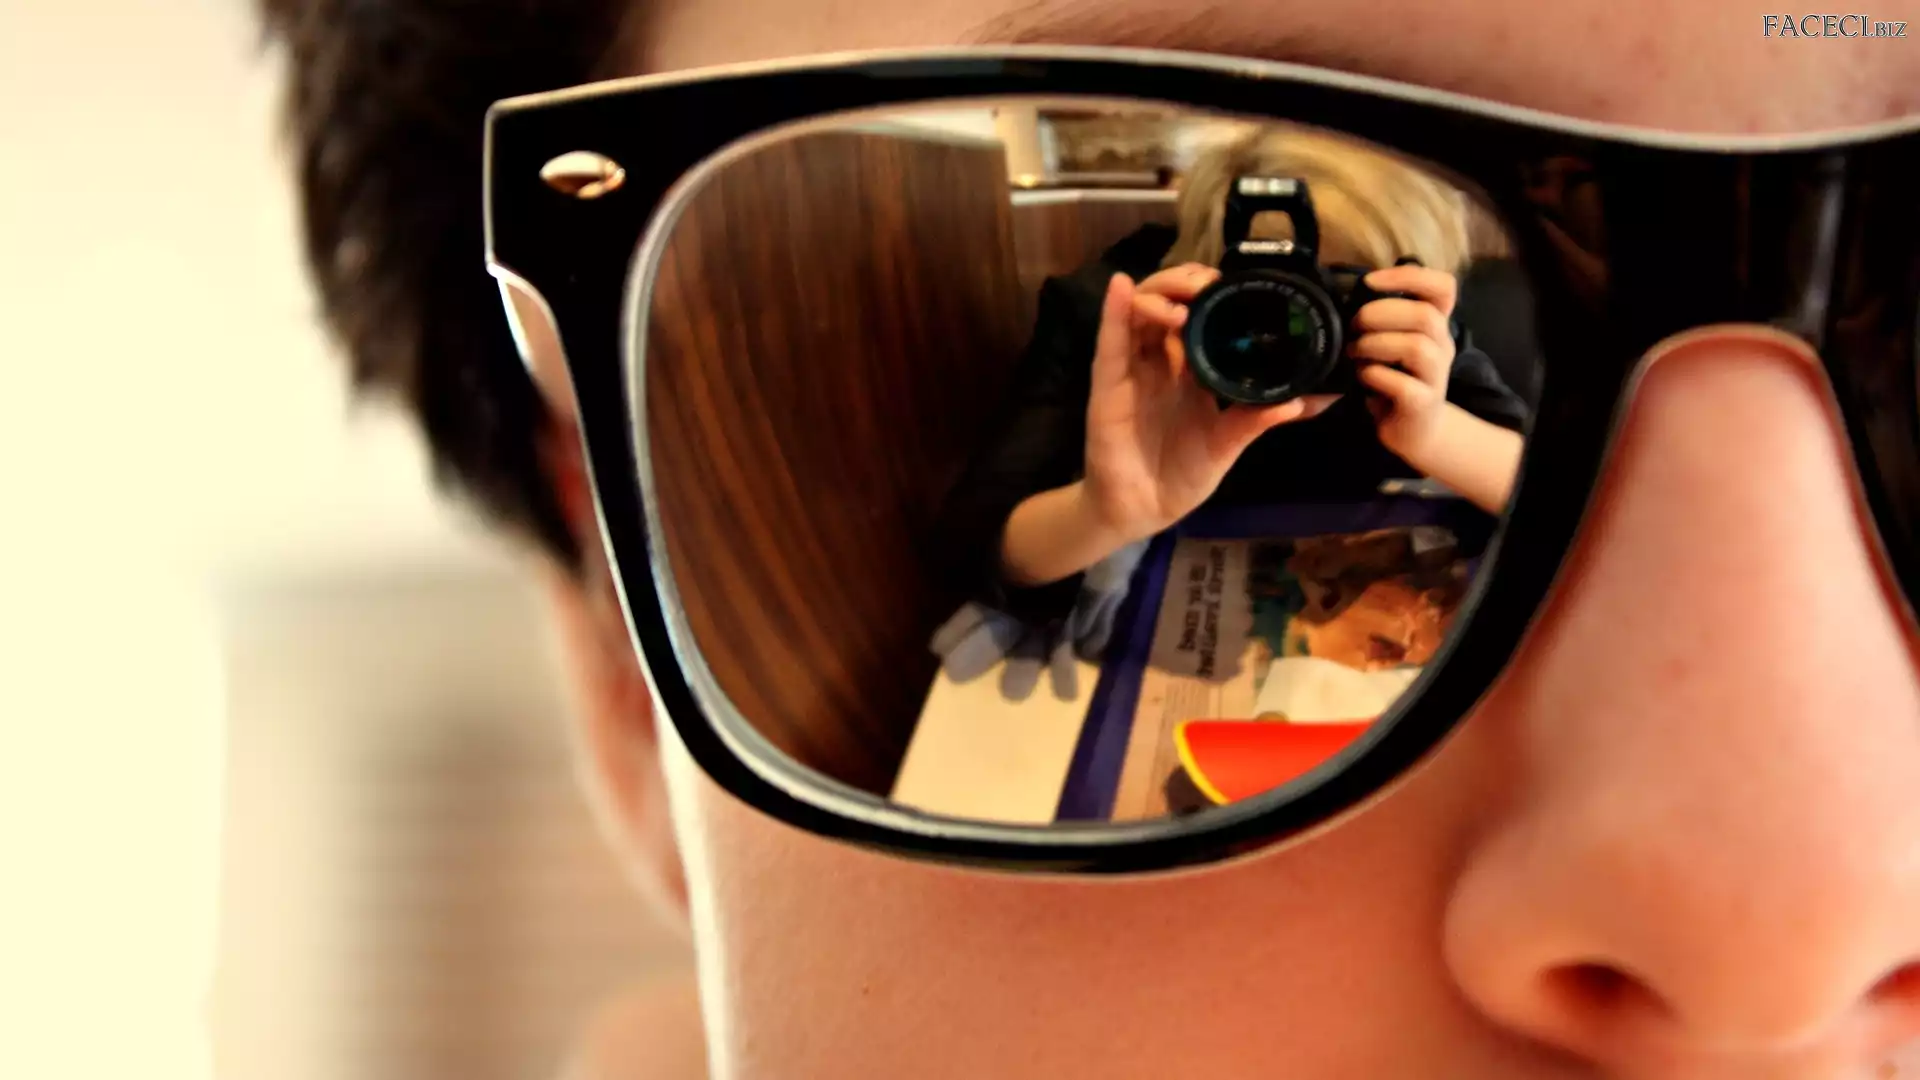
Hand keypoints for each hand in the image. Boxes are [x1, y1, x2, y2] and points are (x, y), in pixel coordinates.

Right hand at [1081, 265, 1338, 542]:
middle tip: (1209, 284)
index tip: (1234, 284)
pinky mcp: (1107, 385)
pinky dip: (1113, 311)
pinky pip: (1110, 343)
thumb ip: (1257, 419)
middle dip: (1184, 283)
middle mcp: (1159, 361)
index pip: (1197, 316)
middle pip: (1166, 303)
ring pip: (1138, 313)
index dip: (1211, 294)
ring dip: (1159, 293)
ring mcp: (1132, 369)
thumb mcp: (1227, 444)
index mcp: (1190, 370)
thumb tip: (1304, 402)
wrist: (1142, 512)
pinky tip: (1121, 287)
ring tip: (1184, 296)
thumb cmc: (1181, 475)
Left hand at [1348, 263, 1460, 462]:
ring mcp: (1436, 376)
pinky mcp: (1423, 403)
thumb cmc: (1396, 380)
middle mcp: (1442, 346)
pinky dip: (1375, 376)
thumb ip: (1377, 321)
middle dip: (1380, 314)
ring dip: (1375, 345)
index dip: (1409, 276)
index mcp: (1435, 325)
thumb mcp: (1389, 344)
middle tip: (1354, 327)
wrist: (1415, 430)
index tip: (1370, 281)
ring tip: (1355, 353)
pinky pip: (1402, 384)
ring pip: (1416, 347)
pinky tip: (1363, 378)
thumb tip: (1339, 298)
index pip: (1442, 287)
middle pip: (1425, 315)